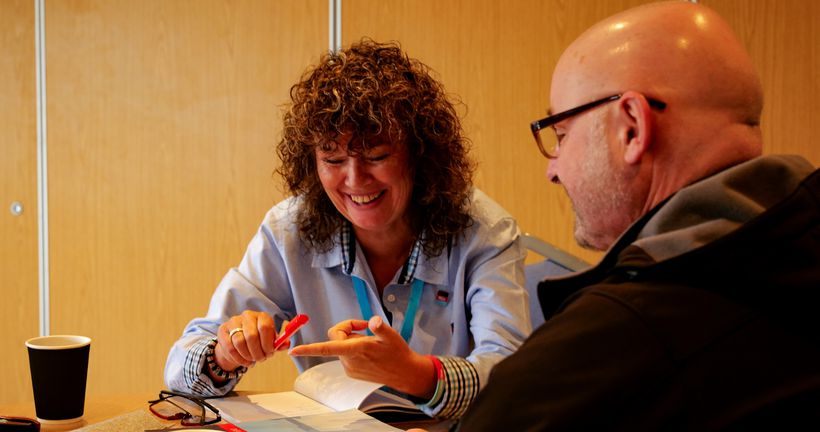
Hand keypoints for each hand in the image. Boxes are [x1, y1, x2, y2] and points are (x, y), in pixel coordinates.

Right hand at [213, 310, 289, 379]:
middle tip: (261, 359)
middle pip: (251, 336)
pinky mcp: (222, 330)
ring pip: (239, 342)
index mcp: (262, 316)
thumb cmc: (259, 340)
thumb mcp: (270, 341)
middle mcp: (247, 316)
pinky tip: (245, 362)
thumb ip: (279, 343)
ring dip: (248, 356)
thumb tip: (287, 344)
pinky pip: (229, 347)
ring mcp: (233, 321)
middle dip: (257, 352)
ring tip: (253, 360)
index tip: (269, 353)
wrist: (238, 340)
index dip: (267, 344)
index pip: (265, 327)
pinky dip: (238, 358)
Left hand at [290, 316, 435, 398]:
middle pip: (336, 337)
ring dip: (351, 339)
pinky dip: (352, 348)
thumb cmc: (398, 353)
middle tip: (364, 327)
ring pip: (340, 345)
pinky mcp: (352, 372)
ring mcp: (349, 367)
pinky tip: (368, 351)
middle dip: (347, 329)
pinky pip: (345, 354)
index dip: (309, 349)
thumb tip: (373, 321)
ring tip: (369, 341)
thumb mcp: (392, 336)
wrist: (404, 373)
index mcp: (356, 350)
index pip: (327, 347)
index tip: (293, 350)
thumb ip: (380, 328)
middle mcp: (349, 360)